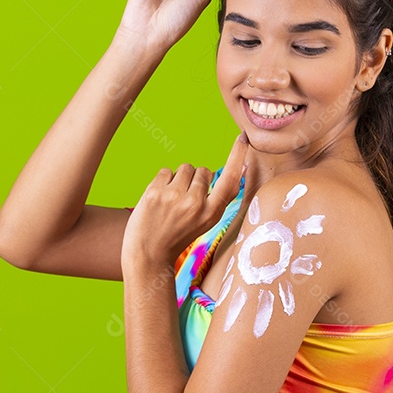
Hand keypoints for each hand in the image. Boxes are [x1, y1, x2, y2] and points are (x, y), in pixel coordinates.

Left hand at [123, 130, 248, 270]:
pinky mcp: (155, 192)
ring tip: (171, 200)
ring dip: (179, 178)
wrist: (148, 254)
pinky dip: (163, 181)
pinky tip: (159, 199)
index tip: (243, 138)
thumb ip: (222, 196)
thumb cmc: (179, 235)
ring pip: (185, 168)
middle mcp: (196, 204)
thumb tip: (241, 168)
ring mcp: (175, 197)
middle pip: (202, 170)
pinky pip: (166, 171)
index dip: (237, 157)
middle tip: (184, 201)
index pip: (230, 179)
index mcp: (212, 213)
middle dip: (195, 179)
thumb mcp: (206, 220)